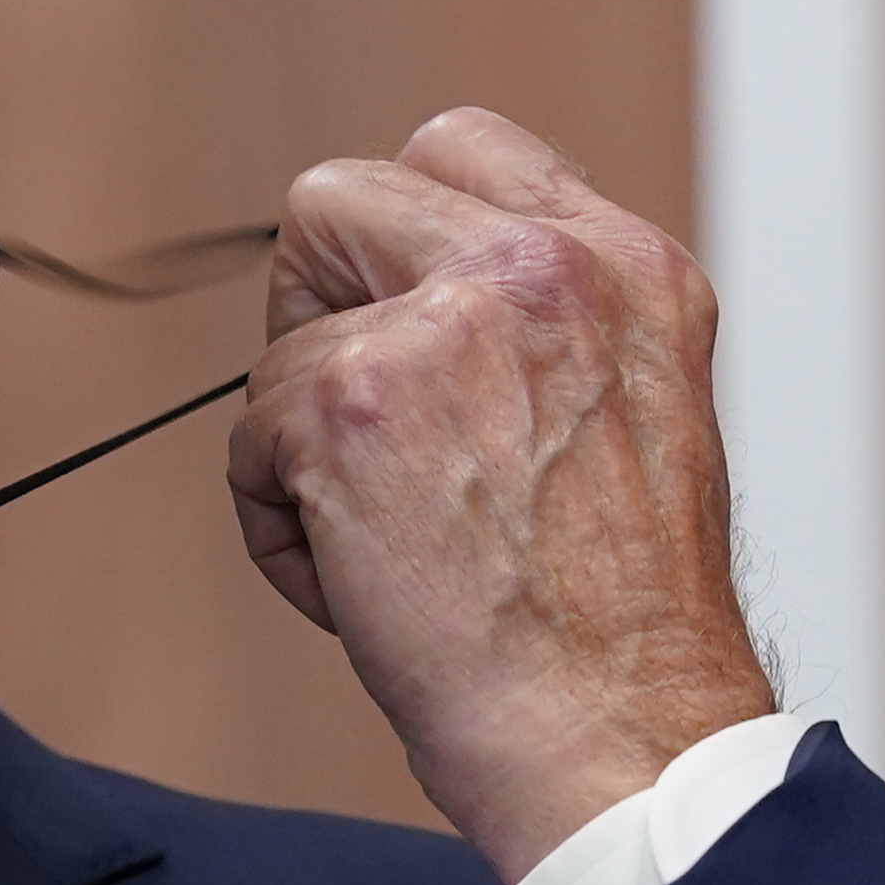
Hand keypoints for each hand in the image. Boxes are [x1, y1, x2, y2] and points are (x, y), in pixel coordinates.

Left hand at [226, 110, 775, 884]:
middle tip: (368, 432)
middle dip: (319, 313)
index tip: (400, 325)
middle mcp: (544, 269)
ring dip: (308, 451)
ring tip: (398, 548)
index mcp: (627, 269)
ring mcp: (443, 323)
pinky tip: (369, 590)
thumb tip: (414, 301)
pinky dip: (283, 531)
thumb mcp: (634, 418)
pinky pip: (249, 440)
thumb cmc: (622, 629)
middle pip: (337, 200)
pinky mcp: (349, 400)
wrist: (623, 734)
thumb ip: (540, 332)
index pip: (460, 150)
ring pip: (284, 343)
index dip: (398, 240)